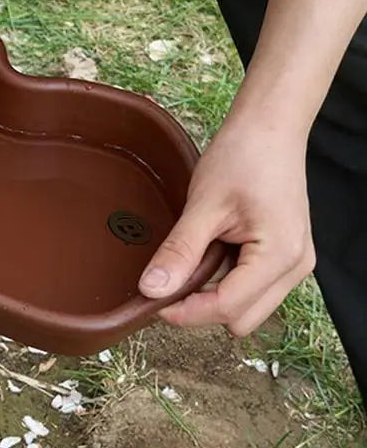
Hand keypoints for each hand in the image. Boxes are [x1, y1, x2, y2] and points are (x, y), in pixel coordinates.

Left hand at [137, 118, 314, 336]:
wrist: (269, 129)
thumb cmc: (242, 157)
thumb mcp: (204, 205)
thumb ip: (180, 251)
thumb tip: (152, 289)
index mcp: (279, 256)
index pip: (228, 307)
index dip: (186, 311)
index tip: (152, 301)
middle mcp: (295, 267)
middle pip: (241, 318)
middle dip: (202, 307)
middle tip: (168, 279)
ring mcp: (294, 263)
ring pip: (247, 307)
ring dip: (214, 294)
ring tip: (193, 258)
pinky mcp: (285, 255)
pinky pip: (253, 287)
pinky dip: (227, 281)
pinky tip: (210, 252)